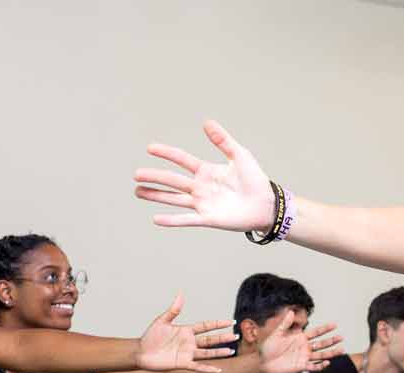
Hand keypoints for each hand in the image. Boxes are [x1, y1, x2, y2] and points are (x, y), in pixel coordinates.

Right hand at [136, 120, 277, 231]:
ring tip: (138, 191)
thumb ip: (223, 141)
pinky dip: (172, 219)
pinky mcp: (207, 218)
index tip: (150, 147)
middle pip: (172, 180)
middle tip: (136, 174)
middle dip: (154, 176)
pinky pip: (186, 219)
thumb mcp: (240, 155)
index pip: (181, 160)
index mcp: (206, 171)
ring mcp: (202, 203)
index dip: (166, 153)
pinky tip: (156, 219)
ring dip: (156, 195)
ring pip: (173, 198)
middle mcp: (200, 187)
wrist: (267, 205)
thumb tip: (207, 122)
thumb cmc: (255, 180)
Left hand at [136, 294, 236, 372]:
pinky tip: (218, 369)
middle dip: (223, 338)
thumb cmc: (150, 337)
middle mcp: (189, 342)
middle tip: (237, 336)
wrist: (140, 352)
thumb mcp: (162, 321)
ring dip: (219, 352)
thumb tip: (180, 294)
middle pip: (210, 339)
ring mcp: (187, 353)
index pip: (206, 326)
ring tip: (232, 351)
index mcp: (186, 331)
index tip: (231, 321)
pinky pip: (197, 366)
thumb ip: (174, 310)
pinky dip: (207, 368)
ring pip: (207, 353)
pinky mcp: (182, 363)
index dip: (218, 323)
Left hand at [256, 310, 344, 372]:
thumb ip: (285, 324)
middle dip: (332, 340)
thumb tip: (291, 311)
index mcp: (300, 337)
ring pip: (321, 355)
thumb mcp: (277, 334)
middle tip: (342, 337)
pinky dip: (320, 365)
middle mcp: (304, 347)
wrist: (262, 361)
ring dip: (331, 353)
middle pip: (321, 343)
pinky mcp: (301, 366)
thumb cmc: (268, 347)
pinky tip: (327, 362)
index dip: (325, 329)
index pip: (316, 332)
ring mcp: (304, 357)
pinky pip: (313, 366)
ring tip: (342, 350)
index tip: (335, 325)